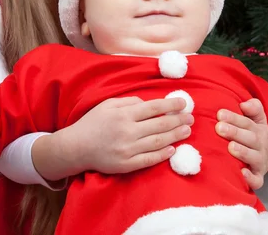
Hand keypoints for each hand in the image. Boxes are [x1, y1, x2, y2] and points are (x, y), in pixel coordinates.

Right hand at [52, 96, 193, 177]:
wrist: (76, 147)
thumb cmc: (93, 122)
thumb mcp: (108, 104)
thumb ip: (129, 102)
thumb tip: (149, 104)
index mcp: (124, 114)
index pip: (154, 108)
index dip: (171, 105)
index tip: (183, 103)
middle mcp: (128, 131)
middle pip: (160, 125)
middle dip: (178, 120)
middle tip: (191, 117)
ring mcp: (128, 150)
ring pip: (158, 142)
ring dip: (176, 136)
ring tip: (187, 131)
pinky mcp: (126, 165)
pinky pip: (149, 160)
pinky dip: (163, 155)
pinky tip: (173, 149)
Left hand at [215, 99, 267, 189]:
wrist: (263, 160)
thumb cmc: (252, 135)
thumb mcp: (256, 120)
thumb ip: (253, 108)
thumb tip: (245, 104)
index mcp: (259, 130)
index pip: (247, 122)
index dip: (234, 117)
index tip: (219, 114)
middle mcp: (261, 146)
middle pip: (250, 138)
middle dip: (234, 132)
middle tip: (219, 128)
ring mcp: (260, 163)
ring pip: (254, 158)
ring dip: (243, 152)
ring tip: (231, 147)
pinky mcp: (258, 178)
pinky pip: (257, 180)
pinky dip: (251, 179)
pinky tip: (242, 174)